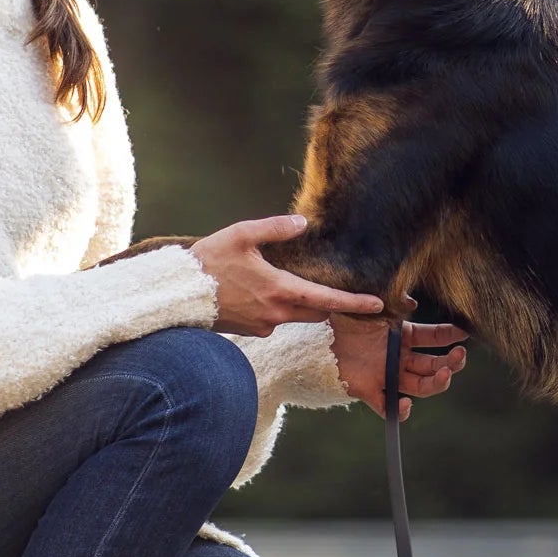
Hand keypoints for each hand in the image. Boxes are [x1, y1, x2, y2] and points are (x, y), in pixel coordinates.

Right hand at [190, 215, 386, 337]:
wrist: (179, 296)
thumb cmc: (209, 263)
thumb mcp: (241, 235)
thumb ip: (275, 228)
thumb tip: (302, 223)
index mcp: (280, 290)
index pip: (327, 299)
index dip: (355, 302)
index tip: (378, 304)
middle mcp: (277, 314)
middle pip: (316, 312)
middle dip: (326, 303)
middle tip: (332, 288)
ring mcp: (263, 327)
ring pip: (294, 316)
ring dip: (298, 304)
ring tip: (278, 282)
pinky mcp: (250, 333)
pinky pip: (273, 321)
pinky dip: (274, 308)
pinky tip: (254, 292)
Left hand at [330, 315, 469, 419]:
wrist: (315, 335)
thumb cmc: (343, 315)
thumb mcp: (370, 303)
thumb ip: (392, 301)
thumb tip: (412, 302)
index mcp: (402, 335)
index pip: (433, 337)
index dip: (450, 335)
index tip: (465, 333)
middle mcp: (399, 357)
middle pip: (432, 365)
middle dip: (450, 362)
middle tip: (459, 356)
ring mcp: (386, 375)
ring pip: (419, 386)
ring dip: (436, 383)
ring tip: (444, 375)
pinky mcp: (369, 390)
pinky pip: (386, 407)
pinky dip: (398, 410)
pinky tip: (406, 405)